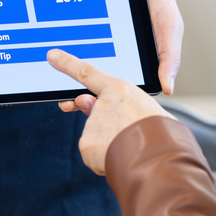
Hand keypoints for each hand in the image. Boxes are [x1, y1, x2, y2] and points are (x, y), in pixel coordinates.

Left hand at [47, 49, 174, 174]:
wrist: (159, 158)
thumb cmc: (163, 134)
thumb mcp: (148, 110)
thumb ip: (120, 106)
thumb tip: (90, 105)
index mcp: (120, 90)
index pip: (87, 73)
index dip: (68, 64)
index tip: (52, 56)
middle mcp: (102, 103)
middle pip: (91, 109)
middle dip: (92, 114)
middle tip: (112, 125)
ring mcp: (92, 123)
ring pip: (97, 135)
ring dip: (109, 144)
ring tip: (131, 149)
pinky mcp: (86, 143)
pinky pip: (93, 154)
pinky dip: (104, 160)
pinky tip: (121, 159)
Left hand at [57, 0, 182, 112]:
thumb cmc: (160, 5)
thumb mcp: (170, 29)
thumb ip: (169, 57)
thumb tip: (168, 88)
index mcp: (138, 68)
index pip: (120, 91)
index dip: (104, 101)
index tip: (88, 104)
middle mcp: (118, 62)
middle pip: (98, 86)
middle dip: (81, 96)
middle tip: (67, 102)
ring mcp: (103, 50)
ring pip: (84, 73)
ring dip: (70, 82)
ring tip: (59, 90)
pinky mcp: (91, 37)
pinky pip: (78, 49)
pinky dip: (67, 58)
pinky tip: (56, 61)